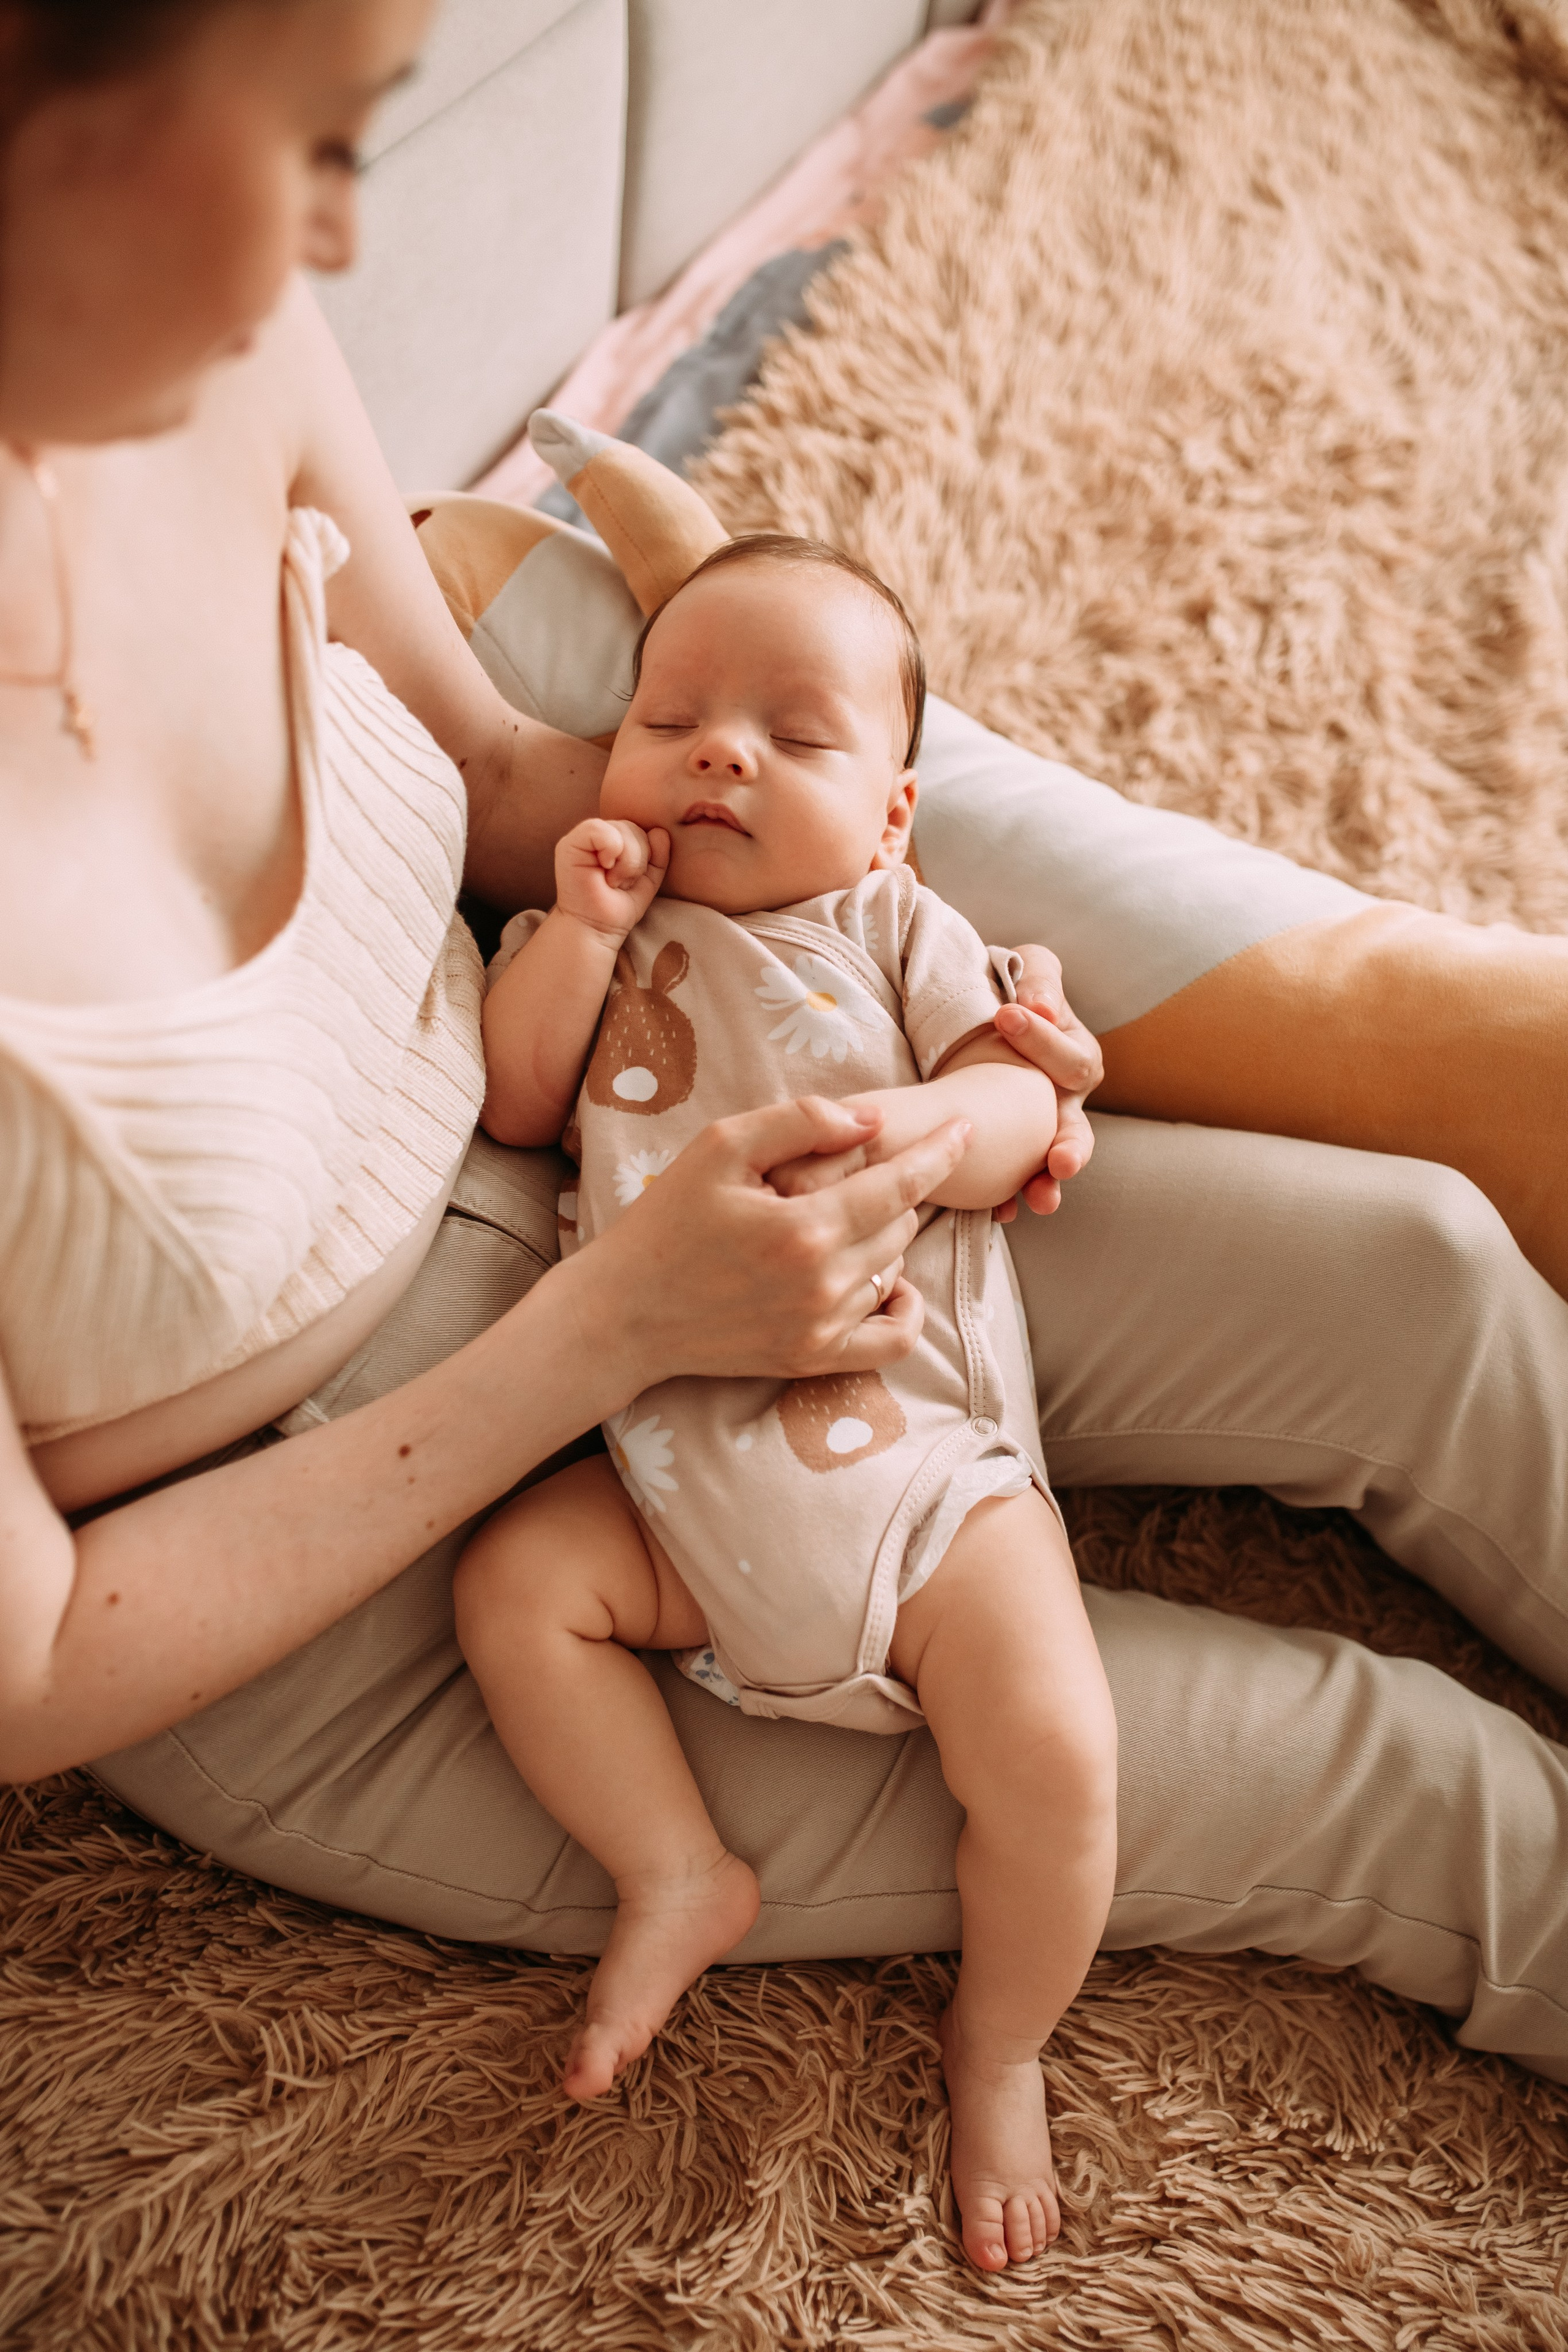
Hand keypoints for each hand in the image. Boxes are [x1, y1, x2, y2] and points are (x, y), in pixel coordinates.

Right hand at [554, 817, 668, 943]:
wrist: (596, 929)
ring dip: (625, 863)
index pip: (641, 831)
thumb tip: (660, 832)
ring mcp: (582, 838)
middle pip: (633, 828)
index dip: (644, 857)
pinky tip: (603, 870)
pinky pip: (599, 830)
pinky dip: (610, 851)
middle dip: (635, 861)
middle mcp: (598, 835)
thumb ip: (657, 856)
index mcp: (615, 840)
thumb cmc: (618, 907)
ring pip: (621, 829)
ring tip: (611, 881)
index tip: (628, 881)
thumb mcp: (647, 880)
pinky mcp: (569, 843)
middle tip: (619, 884)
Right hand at [575, 1096, 972, 1386]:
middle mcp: (823, 1283)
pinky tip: (888, 1281)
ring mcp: (821, 1328)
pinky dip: (903, 1306)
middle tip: (851, 1172)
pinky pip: (892, 1338)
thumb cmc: (666, 1220)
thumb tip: (871, 1121)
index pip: (902, 1183)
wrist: (624, 1312)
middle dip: (893, 1189)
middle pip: (902, 1222)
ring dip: (887, 1237)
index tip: (967, 1128)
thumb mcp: (719, 1146)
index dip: (941, 1151)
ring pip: (895, 1268)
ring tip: (842, 1216)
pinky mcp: (813, 1359)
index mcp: (804, 1226)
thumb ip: (800, 1122)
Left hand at [992, 946, 1103, 1217]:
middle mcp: (1063, 1104)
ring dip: (1047, 1184)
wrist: (980, 1022)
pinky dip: (1006, 1199)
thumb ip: (1041, 980)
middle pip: (1077, 1130)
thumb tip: (1039, 1007)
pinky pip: (1012, 1182)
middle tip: (1061, 1160)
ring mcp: (1038, 1134)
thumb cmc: (1014, 994)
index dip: (1040, 1039)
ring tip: (1039, 1199)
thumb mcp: (1032, 970)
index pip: (1069, 1057)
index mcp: (1076, 1058)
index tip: (1005, 1015)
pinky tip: (997, 1211)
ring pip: (1051, 1165)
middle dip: (1070, 1146)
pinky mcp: (1008, 1152)